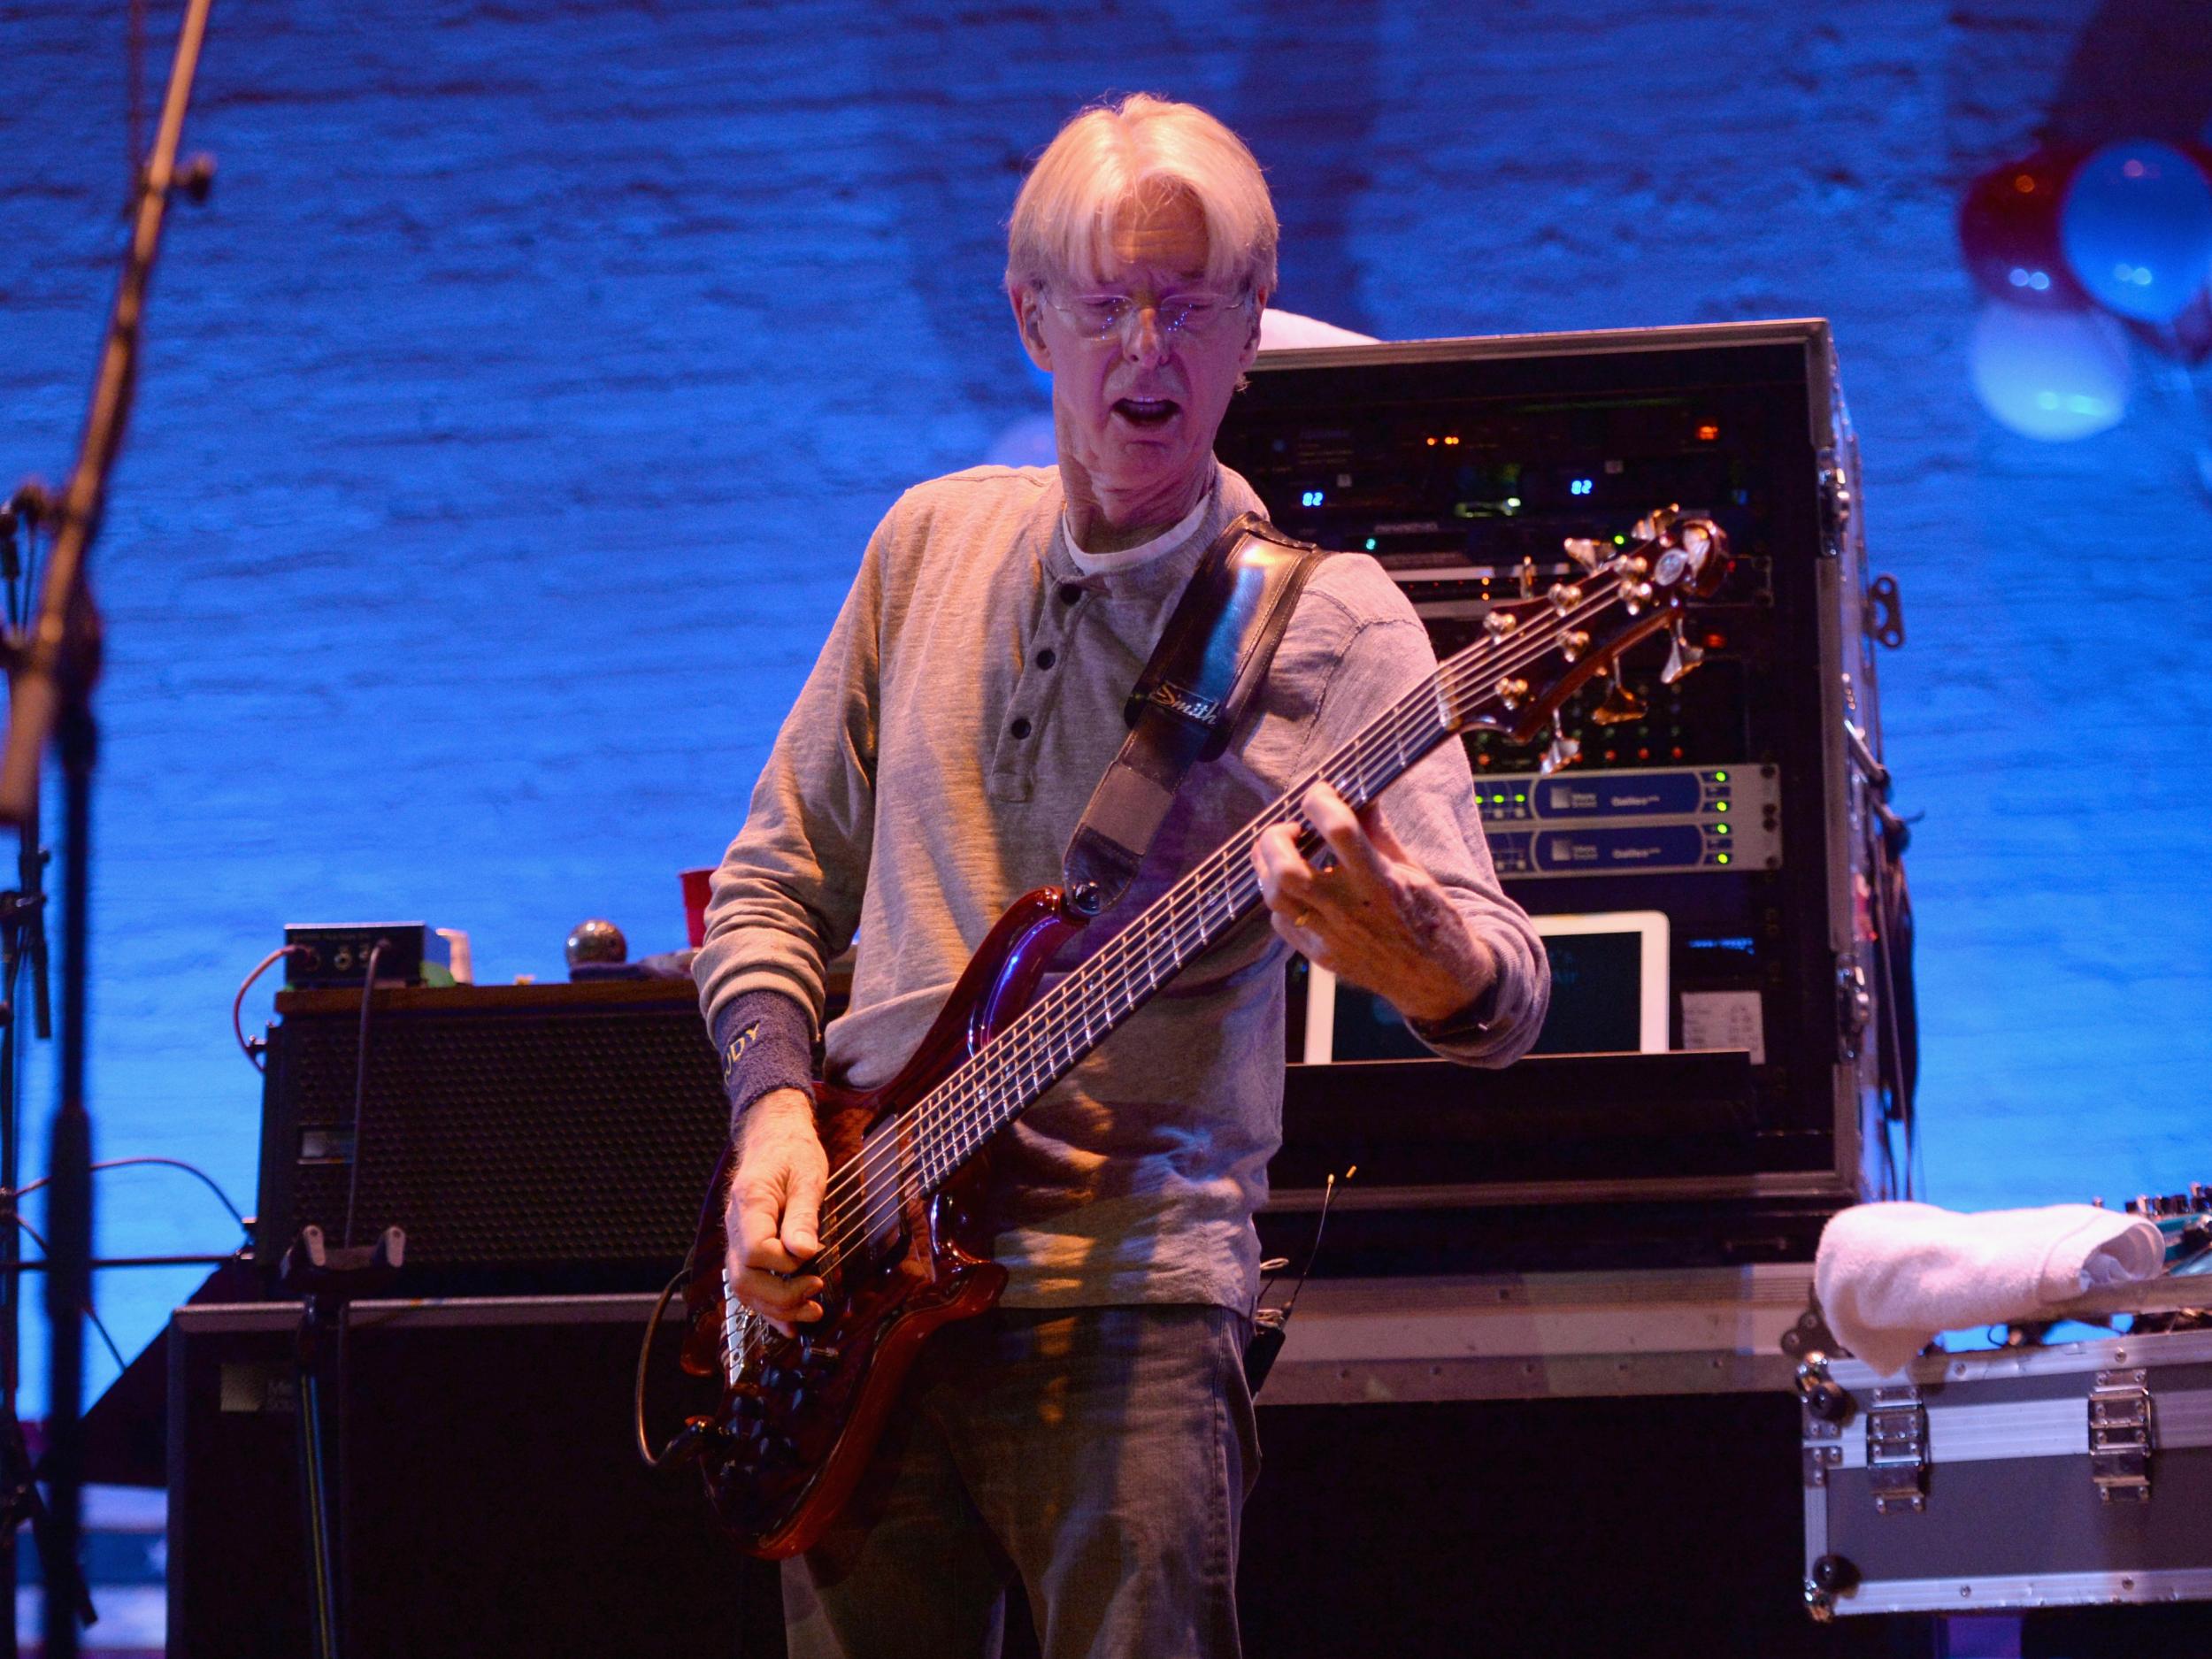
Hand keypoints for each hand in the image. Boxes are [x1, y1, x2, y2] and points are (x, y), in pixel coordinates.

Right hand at [722, 1087, 828, 1333]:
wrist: (774, 1137)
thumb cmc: (793, 1152)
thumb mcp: (808, 1176)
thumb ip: (804, 1216)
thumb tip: (804, 1254)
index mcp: (750, 1204)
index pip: (755, 1251)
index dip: (784, 1265)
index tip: (813, 1258)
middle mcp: (735, 1226)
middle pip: (743, 1279)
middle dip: (781, 1296)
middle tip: (817, 1291)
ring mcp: (736, 1240)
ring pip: (743, 1290)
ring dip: (777, 1308)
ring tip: (812, 1312)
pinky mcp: (745, 1249)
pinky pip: (749, 1286)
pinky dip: (769, 1308)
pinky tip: (789, 1323)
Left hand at [1252, 782, 1495, 1024]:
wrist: (1439, 980)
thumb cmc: (1431, 919)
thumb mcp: (1412, 870)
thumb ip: (1378, 833)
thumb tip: (1359, 794)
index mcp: (1380, 882)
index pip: (1339, 829)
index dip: (1320, 801)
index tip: (1320, 792)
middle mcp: (1351, 911)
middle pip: (1286, 870)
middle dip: (1275, 839)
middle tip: (1290, 829)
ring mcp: (1331, 938)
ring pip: (1274, 897)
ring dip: (1268, 867)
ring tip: (1284, 853)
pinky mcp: (1321, 957)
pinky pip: (1282, 923)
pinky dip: (1281, 899)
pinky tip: (1298, 889)